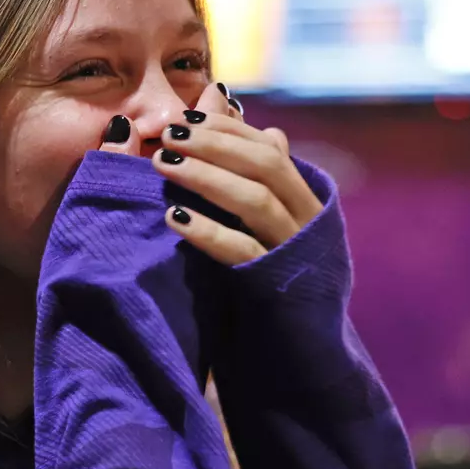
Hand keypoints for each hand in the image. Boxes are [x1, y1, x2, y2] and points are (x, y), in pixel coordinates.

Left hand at [101, 82, 322, 265]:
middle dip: (214, 145)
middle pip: (265, 165)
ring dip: (207, 178)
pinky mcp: (274, 287)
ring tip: (163, 165)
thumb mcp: (268, 228)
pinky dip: (208, 231)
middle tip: (168, 133)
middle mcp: (306, 220)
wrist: (297, 353)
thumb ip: (263, 182)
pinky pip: (242, 251)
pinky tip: (174, 218)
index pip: (268, 149)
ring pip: (255, 200)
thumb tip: (268, 130)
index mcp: (304, 200)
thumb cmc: (272, 282)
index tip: (186, 115)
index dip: (228, 129)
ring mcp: (293, 252)